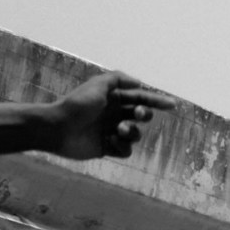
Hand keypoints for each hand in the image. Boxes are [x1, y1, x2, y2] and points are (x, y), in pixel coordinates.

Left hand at [48, 71, 174, 162]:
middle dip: (144, 114)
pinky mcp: (106, 148)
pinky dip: (123, 146)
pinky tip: (111, 141)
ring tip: (119, 130)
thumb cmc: (77, 104)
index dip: (157, 101)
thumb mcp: (98, 84)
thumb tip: (139, 84)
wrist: (57, 128)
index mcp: (113, 99)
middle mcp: (114, 115)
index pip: (140, 98)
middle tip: (138, 114)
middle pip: (141, 115)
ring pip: (135, 134)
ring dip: (133, 131)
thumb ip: (119, 79)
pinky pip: (125, 150)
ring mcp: (110, 132)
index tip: (172, 105)